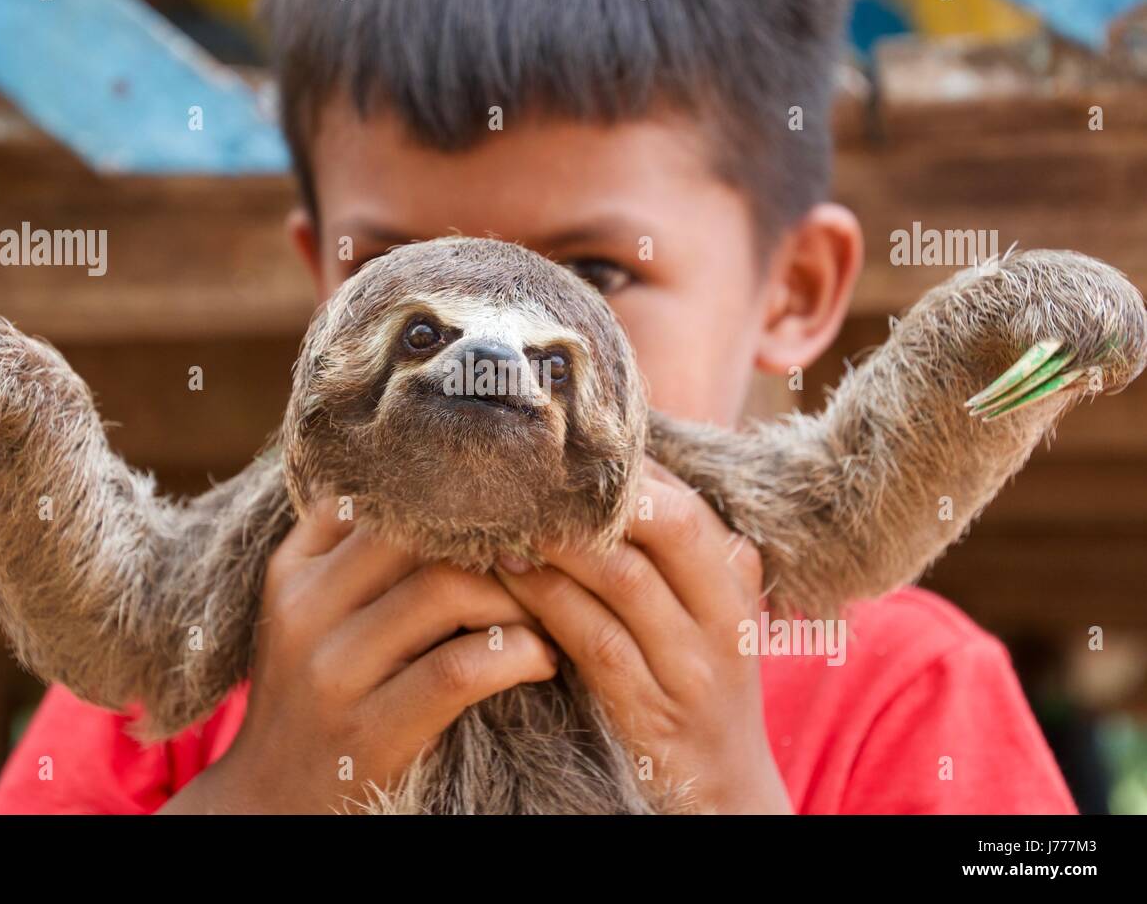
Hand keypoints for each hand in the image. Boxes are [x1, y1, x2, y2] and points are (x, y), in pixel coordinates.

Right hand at [160, 497, 557, 813]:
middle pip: (423, 535)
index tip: (512, 506)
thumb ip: (351, 551)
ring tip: (546, 614)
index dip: (459, 496)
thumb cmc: (311, 695)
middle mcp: (306, 608)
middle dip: (497, 542)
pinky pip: (459, 668)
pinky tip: (539, 660)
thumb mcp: (308, 612)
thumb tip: (436, 482)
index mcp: (295, 568)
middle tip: (545, 556)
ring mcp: (333, 670)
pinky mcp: (369, 730)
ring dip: (517, 598)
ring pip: (447, 590)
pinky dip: (517, 654)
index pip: (385, 497)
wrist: (269, 801)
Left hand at [494, 460, 791, 813]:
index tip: (552, 443)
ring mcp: (691, 664)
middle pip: (668, 521)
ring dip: (555, 540)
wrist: (724, 793)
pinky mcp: (650, 709)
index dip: (615, 463)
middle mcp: (723, 613)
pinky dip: (545, 600)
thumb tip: (584, 474)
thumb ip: (654, 548)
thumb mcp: (695, 611)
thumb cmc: (690, 683)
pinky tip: (507, 574)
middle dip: (593, 490)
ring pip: (623, 575)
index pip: (679, 495)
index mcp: (734, 574)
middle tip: (526, 469)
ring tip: (502, 514)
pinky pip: (593, 638)